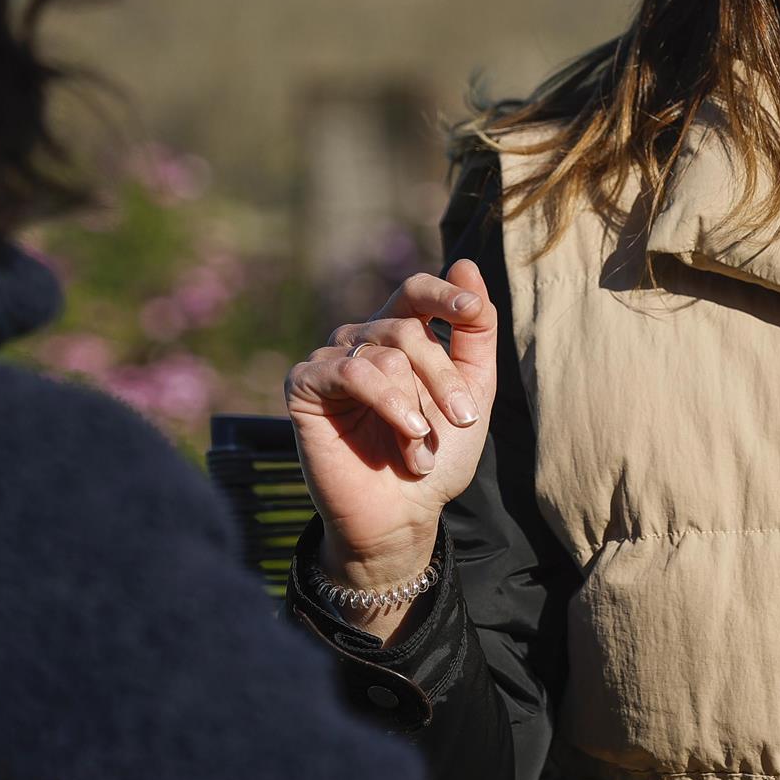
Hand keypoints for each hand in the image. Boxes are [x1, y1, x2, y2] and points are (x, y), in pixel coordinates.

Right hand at [283, 260, 497, 587]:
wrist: (401, 516)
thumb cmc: (437, 457)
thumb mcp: (473, 393)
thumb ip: (475, 333)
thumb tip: (466, 262)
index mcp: (398, 336)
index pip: (416, 292)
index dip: (445, 294)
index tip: (471, 312)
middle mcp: (361, 340)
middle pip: (408, 330)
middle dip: (443, 379)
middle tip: (463, 420)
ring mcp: (330, 360)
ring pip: (385, 355)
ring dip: (416, 409)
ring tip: (421, 450)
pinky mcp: (304, 385)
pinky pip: (350, 371)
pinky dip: (386, 401)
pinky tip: (404, 433)